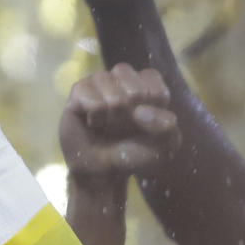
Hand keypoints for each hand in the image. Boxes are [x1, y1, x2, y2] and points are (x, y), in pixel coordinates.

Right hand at [59, 64, 180, 188]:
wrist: (104, 172)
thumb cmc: (134, 154)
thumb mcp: (164, 146)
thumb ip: (167, 126)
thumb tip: (140, 111)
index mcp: (143, 85)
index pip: (149, 76)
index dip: (151, 100)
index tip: (147, 120)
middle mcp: (118, 80)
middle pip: (125, 72)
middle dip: (128, 105)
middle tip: (124, 124)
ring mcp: (96, 85)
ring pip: (105, 80)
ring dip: (111, 110)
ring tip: (108, 124)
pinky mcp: (76, 94)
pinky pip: (87, 93)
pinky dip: (95, 114)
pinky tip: (93, 122)